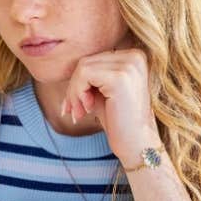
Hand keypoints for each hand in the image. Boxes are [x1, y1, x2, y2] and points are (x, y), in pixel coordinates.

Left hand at [60, 48, 161, 166]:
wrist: (136, 144)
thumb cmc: (118, 120)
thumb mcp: (102, 91)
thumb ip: (91, 75)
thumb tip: (64, 65)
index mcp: (135, 56)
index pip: (94, 58)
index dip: (80, 81)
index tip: (75, 104)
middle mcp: (135, 56)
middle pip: (87, 61)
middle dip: (74, 87)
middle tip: (74, 111)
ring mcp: (129, 65)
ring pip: (83, 67)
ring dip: (74, 92)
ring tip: (79, 112)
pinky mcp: (119, 77)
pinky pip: (84, 75)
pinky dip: (77, 93)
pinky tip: (86, 109)